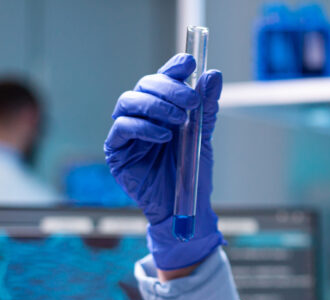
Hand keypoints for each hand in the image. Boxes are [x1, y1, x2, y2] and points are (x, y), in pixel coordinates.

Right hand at [104, 53, 224, 269]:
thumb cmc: (192, 174)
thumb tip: (213, 75)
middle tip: (191, 100)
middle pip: (145, 86)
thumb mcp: (203, 138)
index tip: (189, 61)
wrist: (184, 208)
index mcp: (162, 110)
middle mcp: (141, 116)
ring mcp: (126, 133)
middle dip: (169, 88)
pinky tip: (164, 136)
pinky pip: (122, 129)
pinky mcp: (116, 151)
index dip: (173, 67)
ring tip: (179, 120)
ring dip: (156, 105)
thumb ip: (206, 108)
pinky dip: (144, 128)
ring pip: (129, 101)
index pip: (162, 80)